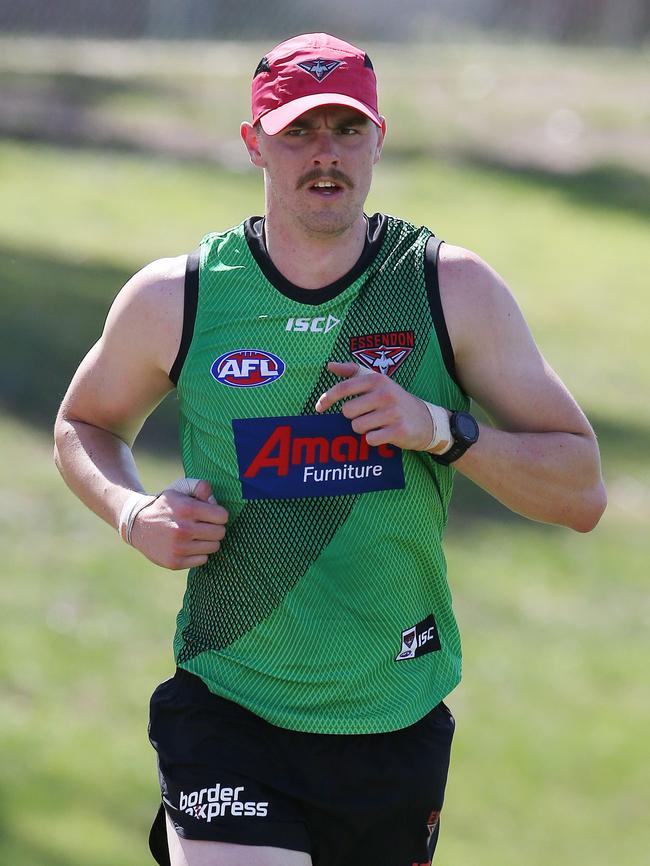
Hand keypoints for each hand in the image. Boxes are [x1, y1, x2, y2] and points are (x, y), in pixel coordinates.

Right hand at [130, 479, 227, 569]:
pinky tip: (188, 545)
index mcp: (186, 509)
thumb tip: (214, 501)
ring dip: (207, 541)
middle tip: (203, 525)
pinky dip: (199, 553)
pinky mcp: (175, 562)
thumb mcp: (180, 488)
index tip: (210, 514)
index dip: (218, 514)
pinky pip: (203, 560)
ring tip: (195, 535)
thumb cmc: (165, 505)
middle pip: (220, 533)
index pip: (223, 516)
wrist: (137, 524)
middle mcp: (183, 529)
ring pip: (214, 547)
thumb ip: (201, 487)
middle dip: (215, 527)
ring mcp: (178, 548)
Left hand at [315, 361, 435, 450]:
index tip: (318, 407)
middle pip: (347, 412)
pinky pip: (370, 439)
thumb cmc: (394, 400)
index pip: (343, 388)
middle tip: (368, 415)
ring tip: (377, 424)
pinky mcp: (398, 430)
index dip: (327, 398)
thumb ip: (352, 372)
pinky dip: (373, 440)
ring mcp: (393, 412)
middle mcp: (385, 393)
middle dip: (353, 417)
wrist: (425, 419)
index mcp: (377, 379)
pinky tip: (384, 434)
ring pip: (357, 427)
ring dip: (363, 429)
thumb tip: (330, 365)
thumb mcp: (377, 381)